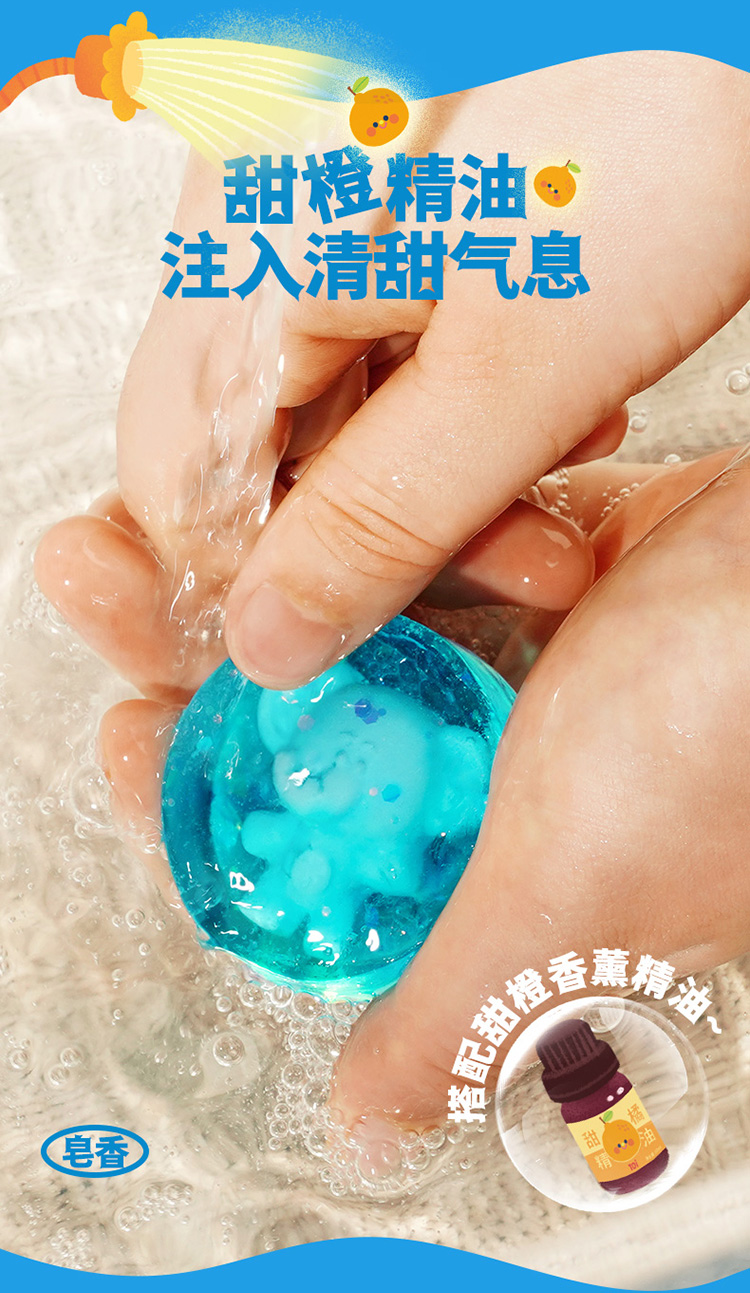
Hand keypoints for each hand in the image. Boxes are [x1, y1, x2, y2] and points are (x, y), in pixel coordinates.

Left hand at [35, 435, 743, 1138]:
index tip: (123, 719)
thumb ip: (459, 1012)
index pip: (297, 843)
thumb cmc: (733, 736)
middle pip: (306, 713)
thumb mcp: (571, 894)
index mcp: (486, 859)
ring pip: (366, 612)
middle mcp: (502, 766)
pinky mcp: (573, 564)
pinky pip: (455, 535)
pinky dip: (442, 523)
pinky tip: (444, 512)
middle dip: (198, 643)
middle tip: (107, 572)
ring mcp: (538, 661)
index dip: (193, 791)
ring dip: (296, 561)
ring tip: (212, 505)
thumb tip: (371, 1120)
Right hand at [114, 50, 749, 690]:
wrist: (731, 22)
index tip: (361, 624)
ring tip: (559, 454)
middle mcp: (259, 216)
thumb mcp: (521, 365)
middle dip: (394, 524)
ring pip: (340, 411)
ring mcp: (319, 214)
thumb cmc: (658, 125)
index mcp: (252, 235)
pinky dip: (467, 409)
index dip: (274, 571)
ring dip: (451, 474)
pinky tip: (557, 397)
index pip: (185, 472)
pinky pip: (390, 357)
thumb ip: (388, 516)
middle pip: (266, 445)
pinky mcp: (382, 219)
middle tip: (508, 552)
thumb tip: (273, 635)